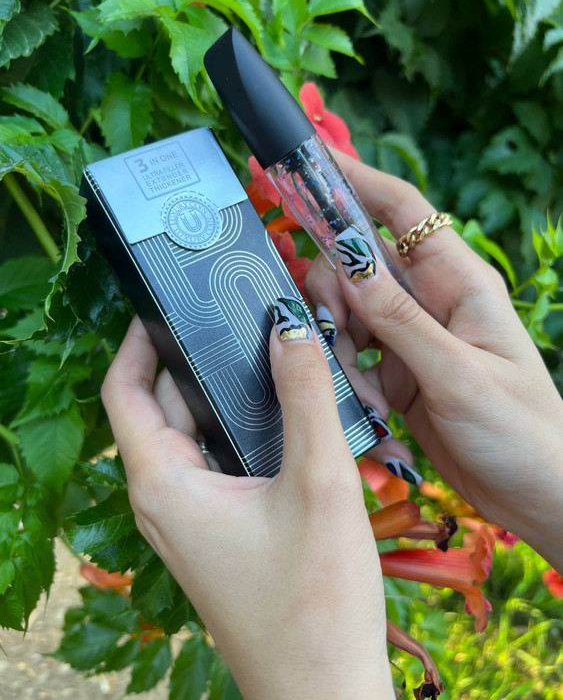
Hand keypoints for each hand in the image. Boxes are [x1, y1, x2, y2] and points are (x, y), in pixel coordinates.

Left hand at [102, 313, 393, 699]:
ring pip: (197, 433)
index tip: (168, 299)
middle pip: (165, 406)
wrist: (324, 687)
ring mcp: (192, 516)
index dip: (138, 339)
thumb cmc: (316, 598)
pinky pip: (218, 460)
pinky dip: (241, 428)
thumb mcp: (317, 481)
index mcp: (164, 483)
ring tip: (268, 349)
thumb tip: (289, 323)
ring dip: (225, 393)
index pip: (124, 390)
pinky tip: (285, 409)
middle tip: (240, 313)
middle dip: (196, 357)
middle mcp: (166, 497)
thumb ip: (304, 395)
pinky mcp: (219, 529)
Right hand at [306, 150, 562, 570]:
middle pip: (359, 264)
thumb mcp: (458, 374)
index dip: (355, 180)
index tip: (306, 164)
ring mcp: (413, 337)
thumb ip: (400, 320)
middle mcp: (432, 301)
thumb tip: (347, 263)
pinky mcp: (399, 373)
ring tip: (367, 392)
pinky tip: (373, 410)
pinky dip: (349, 378)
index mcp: (459, 282)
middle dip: (334, 292)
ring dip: (340, 345)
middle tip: (332, 332)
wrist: (537, 493)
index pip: (401, 211)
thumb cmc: (520, 430)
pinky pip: (353, 357)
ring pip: (349, 313)